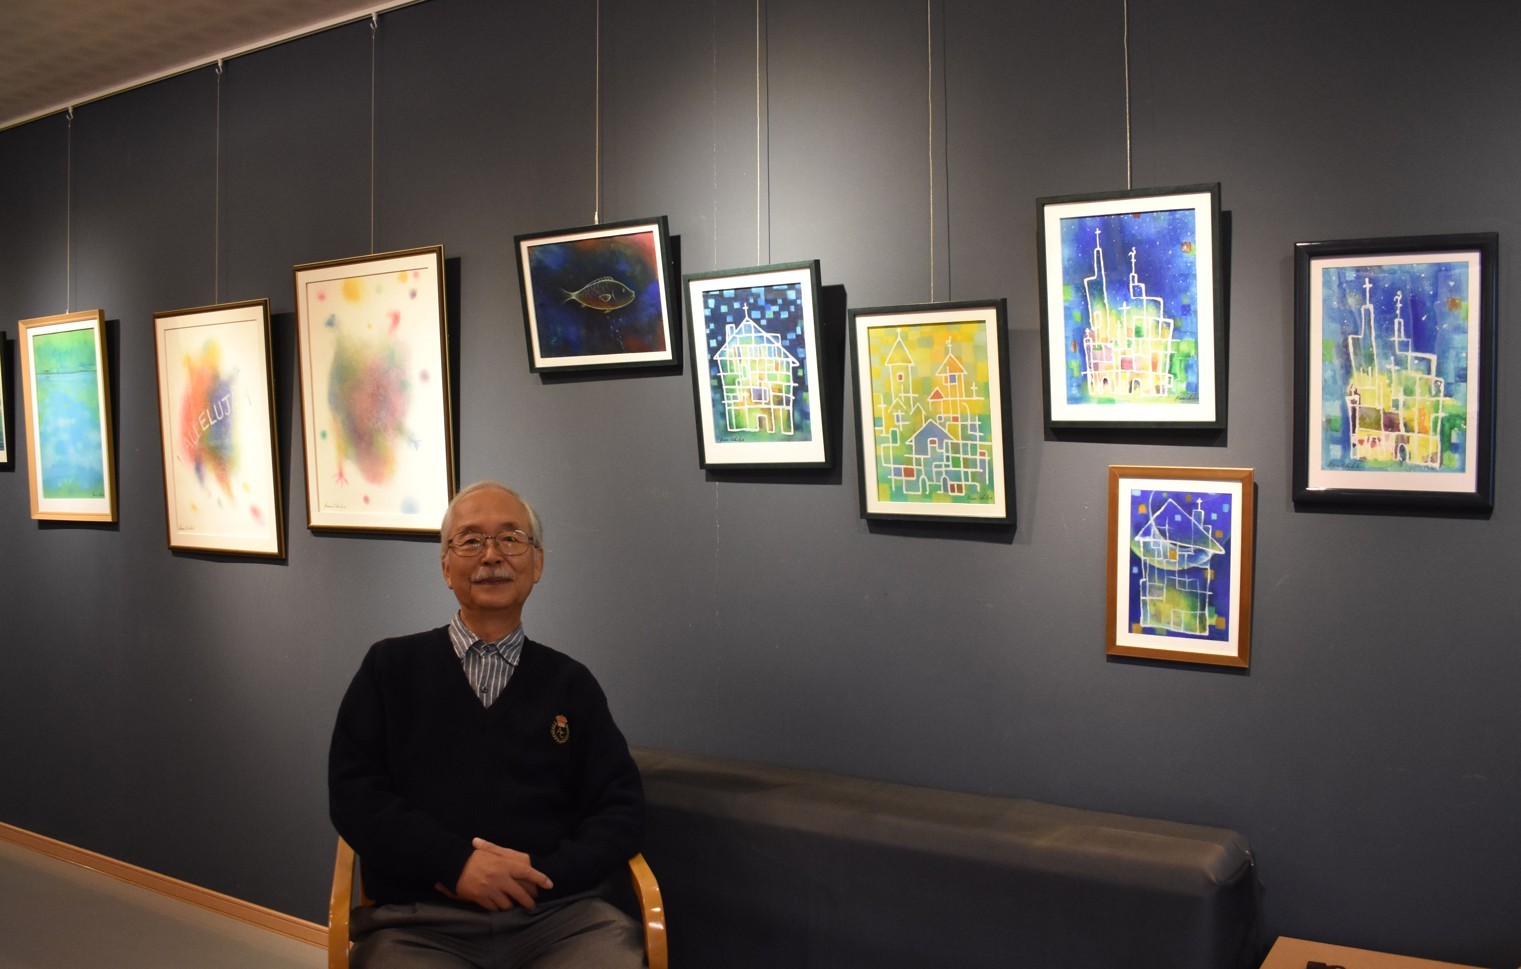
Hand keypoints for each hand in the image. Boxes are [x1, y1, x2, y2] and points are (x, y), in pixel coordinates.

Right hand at [436, 837, 553, 910]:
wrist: (454, 864)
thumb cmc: (475, 857)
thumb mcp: (493, 852)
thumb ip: (509, 857)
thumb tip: (526, 861)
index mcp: (505, 864)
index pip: (527, 872)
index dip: (540, 878)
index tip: (549, 885)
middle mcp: (500, 877)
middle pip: (520, 893)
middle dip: (528, 901)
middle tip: (531, 904)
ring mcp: (490, 889)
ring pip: (507, 904)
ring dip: (510, 905)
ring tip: (511, 904)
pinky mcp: (481, 898)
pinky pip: (494, 908)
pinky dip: (497, 908)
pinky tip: (498, 905)